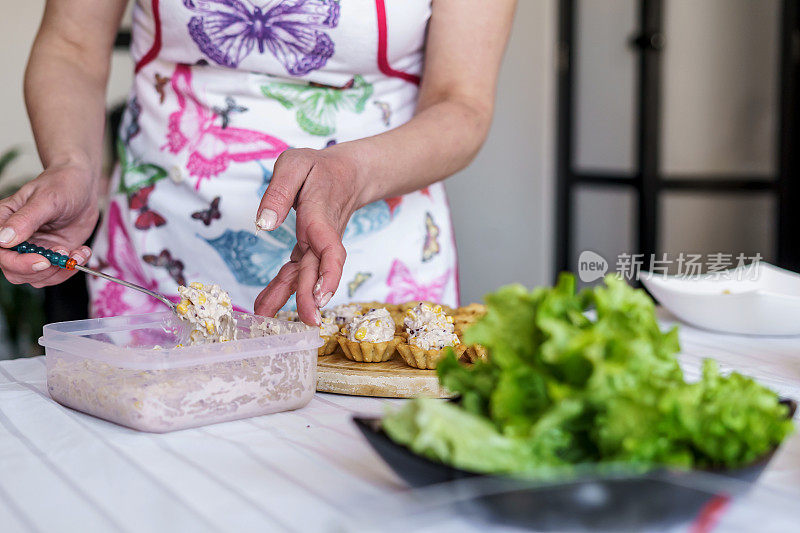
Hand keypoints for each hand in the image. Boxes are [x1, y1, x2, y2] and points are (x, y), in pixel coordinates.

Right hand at [0, 163, 98, 286]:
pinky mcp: (53, 254)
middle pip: (15, 271)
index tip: (43, 260)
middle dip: (42, 271)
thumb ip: (26, 219)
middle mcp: (16, 240)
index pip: (0, 252)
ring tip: (77, 252)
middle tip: (64, 256)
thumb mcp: (46, 199)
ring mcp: (35, 249)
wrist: (82, 185)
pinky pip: (57, 273)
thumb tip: (4, 239)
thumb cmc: (61, 184)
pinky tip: (82, 252)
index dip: (18, 263)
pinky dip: (71, 268)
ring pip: (38, 277)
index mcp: (4, 223)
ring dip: (60, 271)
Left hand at [253, 148, 364, 324]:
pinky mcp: (308, 247)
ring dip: (289, 298)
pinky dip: (283, 287)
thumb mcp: (295, 164)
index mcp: (320, 216)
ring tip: (265, 317)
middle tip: (305, 322)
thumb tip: (264, 223)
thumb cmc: (319, 167)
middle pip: (317, 270)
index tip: (323, 296)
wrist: (347, 173)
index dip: (329, 274)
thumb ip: (279, 191)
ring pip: (304, 274)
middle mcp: (321, 236)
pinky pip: (296, 270)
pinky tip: (266, 304)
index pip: (331, 250)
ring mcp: (316, 245)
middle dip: (310, 297)